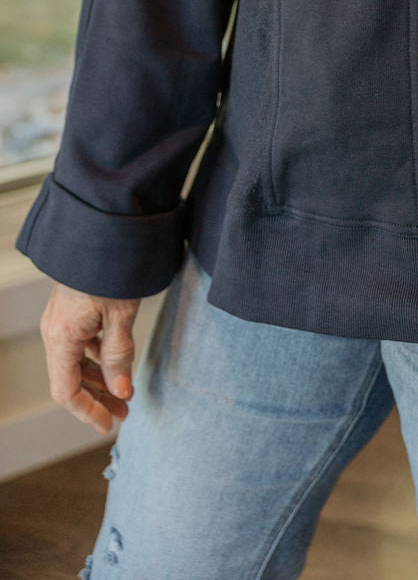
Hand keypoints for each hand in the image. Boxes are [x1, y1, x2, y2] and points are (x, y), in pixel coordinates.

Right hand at [40, 282, 140, 434]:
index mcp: (61, 338)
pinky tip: (117, 364)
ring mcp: (61, 321)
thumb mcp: (121, 316)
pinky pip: (80, 345)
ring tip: (125, 392)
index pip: (66, 391)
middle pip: (70, 379)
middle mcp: (55, 332)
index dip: (87, 411)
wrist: (105, 230)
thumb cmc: (112, 270)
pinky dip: (97, 359)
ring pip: (75, 362)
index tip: (108, 424)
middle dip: (97, 398)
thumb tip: (121, 393)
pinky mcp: (71, 310)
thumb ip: (119, 356)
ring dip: (98, 379)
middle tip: (124, 412)